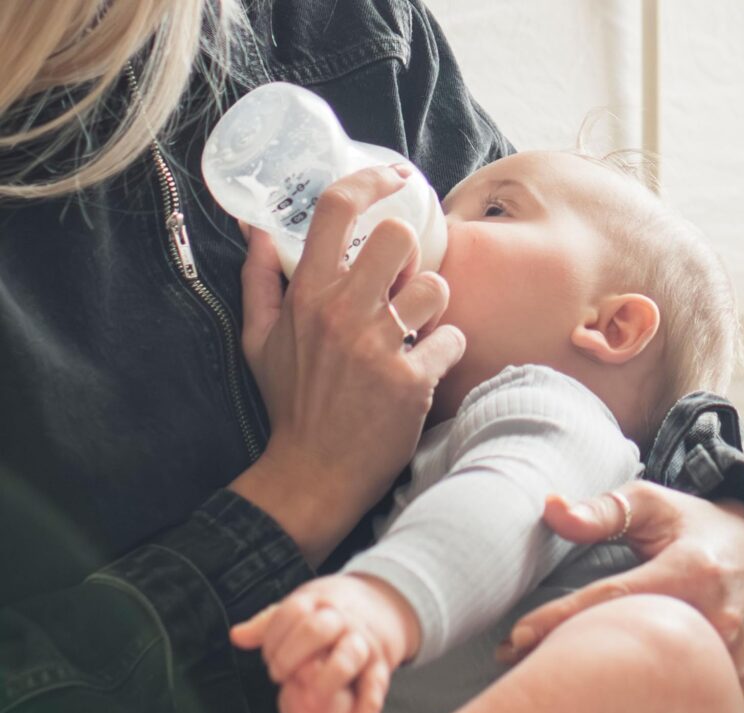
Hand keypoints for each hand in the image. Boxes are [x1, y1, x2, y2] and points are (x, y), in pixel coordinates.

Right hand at [230, 165, 464, 564]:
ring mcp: (378, 346)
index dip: (370, 179)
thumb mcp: (258, 341)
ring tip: (417, 328)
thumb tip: (256, 229)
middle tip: (402, 279)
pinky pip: (453, 340)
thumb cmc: (290, 403)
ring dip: (432, 304)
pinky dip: (446, 351)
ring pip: (436, 286)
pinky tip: (427, 366)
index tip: (393, 176)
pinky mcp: (411, 381)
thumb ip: (258, 280)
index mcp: (306, 295)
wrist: (313, 471)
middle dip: (408, 252)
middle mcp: (343, 311)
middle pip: (399, 236)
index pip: (336, 209)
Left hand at [231, 574, 419, 712]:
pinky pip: (376, 686)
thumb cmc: (326, 614)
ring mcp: (361, 641)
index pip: (291, 612)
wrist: (377, 604)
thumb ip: (267, 625)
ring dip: (328, 678)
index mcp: (317, 603)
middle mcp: (341, 619)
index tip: (266, 655)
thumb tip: (235, 636)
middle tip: (278, 674)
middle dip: (293, 654)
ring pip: (348, 656)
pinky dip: (366, 709)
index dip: (273, 636)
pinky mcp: (379, 665)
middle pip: (317, 629)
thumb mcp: (300, 609)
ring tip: (311, 701)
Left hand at [498, 480, 743, 700]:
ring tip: (553, 673)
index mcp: (690, 572)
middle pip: (633, 653)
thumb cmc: (689, 522)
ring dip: (607, 680)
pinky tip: (608, 686)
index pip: (612, 602)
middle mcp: (717, 619)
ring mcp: (734, 656)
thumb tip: (550, 507)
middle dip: (571, 659)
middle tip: (516, 661)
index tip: (515, 638)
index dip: (560, 621)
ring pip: (659, 682)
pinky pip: (685, 697)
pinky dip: (647, 693)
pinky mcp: (740, 679)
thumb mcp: (648, 503)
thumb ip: (600, 509)